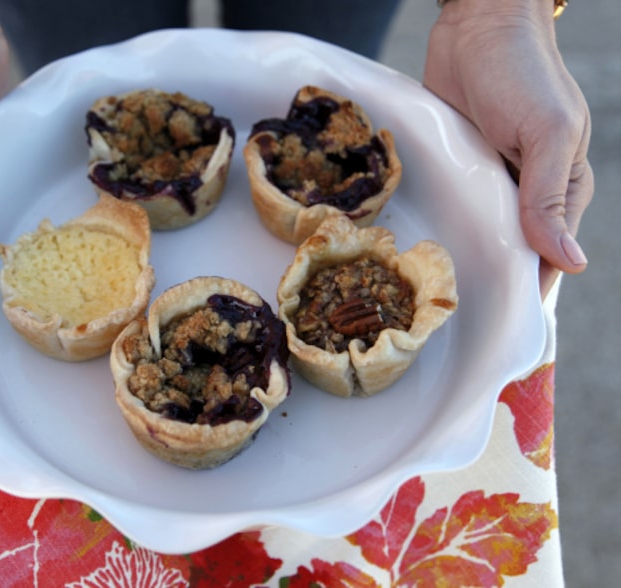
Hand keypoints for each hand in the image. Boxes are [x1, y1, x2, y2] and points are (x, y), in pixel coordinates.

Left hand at [423, 0, 592, 298]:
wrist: (477, 26)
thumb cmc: (522, 72)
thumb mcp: (544, 134)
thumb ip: (549, 199)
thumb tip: (570, 263)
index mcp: (561, 191)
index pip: (547, 258)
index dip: (525, 292)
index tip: (497, 328)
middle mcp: (524, 193)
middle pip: (507, 252)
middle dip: (486, 281)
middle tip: (446, 320)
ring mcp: (487, 182)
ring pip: (476, 233)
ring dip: (457, 257)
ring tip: (424, 296)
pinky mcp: (456, 168)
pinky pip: (450, 206)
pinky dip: (439, 226)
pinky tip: (414, 252)